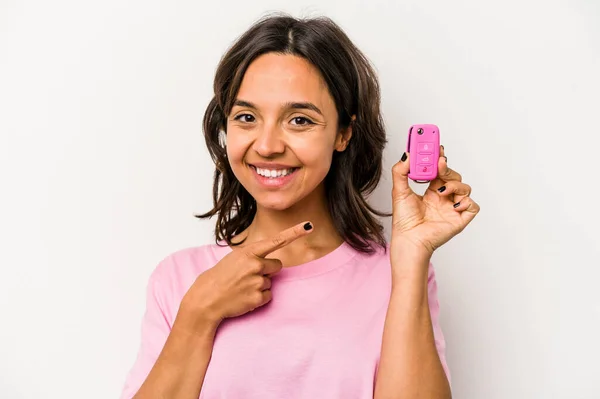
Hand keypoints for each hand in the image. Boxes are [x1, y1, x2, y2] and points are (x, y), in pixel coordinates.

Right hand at [176, 221, 312, 331]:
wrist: (206, 299)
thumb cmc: (219, 277)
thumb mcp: (234, 259)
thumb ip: (253, 257)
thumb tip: (273, 264)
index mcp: (248, 252)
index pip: (276, 241)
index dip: (294, 233)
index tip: (308, 226)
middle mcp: (255, 265)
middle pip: (277, 265)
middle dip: (267, 270)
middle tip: (248, 276)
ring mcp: (256, 282)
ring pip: (271, 282)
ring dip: (260, 285)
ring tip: (241, 287)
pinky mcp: (257, 298)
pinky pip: (268, 296)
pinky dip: (258, 298)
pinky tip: (244, 297)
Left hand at [390, 146, 479, 258]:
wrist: (409, 240)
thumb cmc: (404, 221)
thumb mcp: (399, 191)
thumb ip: (401, 172)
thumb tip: (406, 155)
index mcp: (431, 190)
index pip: (439, 170)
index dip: (440, 158)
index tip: (437, 147)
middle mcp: (443, 197)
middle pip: (453, 176)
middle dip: (447, 168)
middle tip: (439, 162)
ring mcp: (452, 208)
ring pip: (464, 188)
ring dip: (454, 185)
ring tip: (440, 190)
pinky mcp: (460, 219)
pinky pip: (472, 206)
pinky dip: (465, 202)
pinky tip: (452, 205)